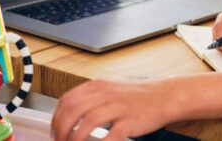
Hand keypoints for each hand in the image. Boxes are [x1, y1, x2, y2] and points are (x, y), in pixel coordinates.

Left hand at [51, 78, 172, 140]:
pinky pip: (109, 136)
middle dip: (60, 131)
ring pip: (86, 123)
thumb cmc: (139, 95)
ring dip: (74, 139)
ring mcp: (118, 107)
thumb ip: (92, 98)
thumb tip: (71, 111)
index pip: (67, 100)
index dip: (56, 118)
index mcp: (98, 85)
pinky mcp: (130, 122)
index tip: (55, 131)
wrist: (166, 96)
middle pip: (72, 112)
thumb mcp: (111, 88)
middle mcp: (106, 94)